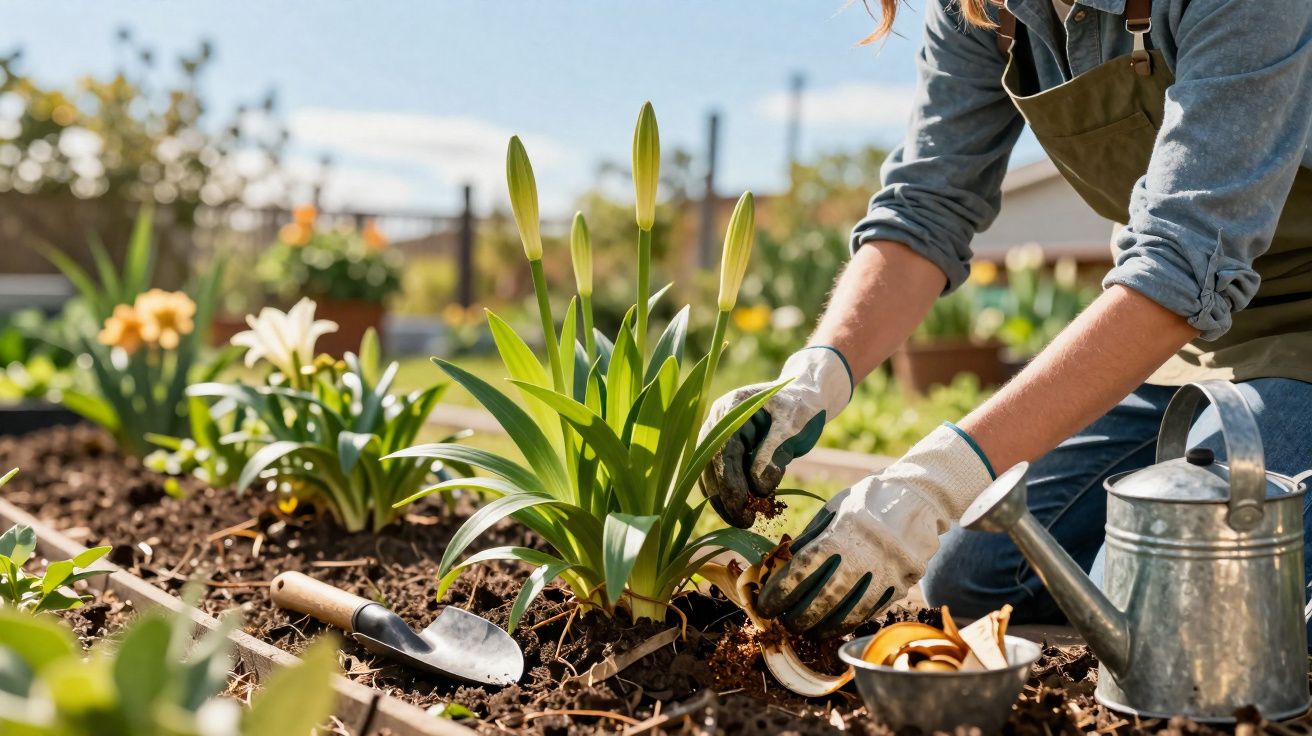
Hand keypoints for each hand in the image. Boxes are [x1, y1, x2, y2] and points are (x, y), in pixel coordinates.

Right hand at [699, 347, 851, 527]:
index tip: (743, 506)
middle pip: (710, 464)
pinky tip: (741, 511)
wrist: (803, 398)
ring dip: (722, 500)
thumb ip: (775, 451)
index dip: (731, 481)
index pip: (724, 449)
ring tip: (742, 522)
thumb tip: (759, 487)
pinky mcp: (723, 450)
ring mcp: (717, 435)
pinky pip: (717, 476)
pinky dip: (727, 495)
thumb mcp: (793, 425)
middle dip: (725, 497)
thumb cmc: (801, 408)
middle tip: (744, 522)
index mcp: (732, 408)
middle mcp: (717, 421)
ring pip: (709, 473)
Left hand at [756, 423, 993, 637]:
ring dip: (828, 625)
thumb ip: (812, 535)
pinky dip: (854, 620)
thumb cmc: (870, 499)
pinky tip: (839, 624)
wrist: (921, 495)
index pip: (805, 568)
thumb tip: (787, 563)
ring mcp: (890, 571)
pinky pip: (875, 609)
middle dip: (802, 616)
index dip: (781, 591)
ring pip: (853, 610)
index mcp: (845, 530)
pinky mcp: (906, 582)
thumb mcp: (836, 507)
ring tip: (812, 632)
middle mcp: (868, 552)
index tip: (765, 606)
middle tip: (787, 625)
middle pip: (827, 595)